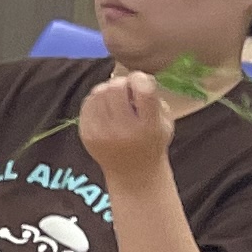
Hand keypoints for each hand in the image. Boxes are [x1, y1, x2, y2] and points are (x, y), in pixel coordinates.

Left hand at [79, 69, 178, 185]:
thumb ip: (154, 99)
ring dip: (108, 90)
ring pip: (99, 92)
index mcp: (149, 126)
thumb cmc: (152, 142)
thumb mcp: (165, 122)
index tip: (141, 81)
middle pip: (116, 87)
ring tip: (116, 100)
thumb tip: (134, 78)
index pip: (143, 89)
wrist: (133, 173)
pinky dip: (96, 100)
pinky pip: (88, 104)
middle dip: (122, 83)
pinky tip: (105, 108)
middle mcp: (124, 130)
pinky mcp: (87, 134)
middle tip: (127, 90)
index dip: (140, 78)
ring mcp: (102, 133)